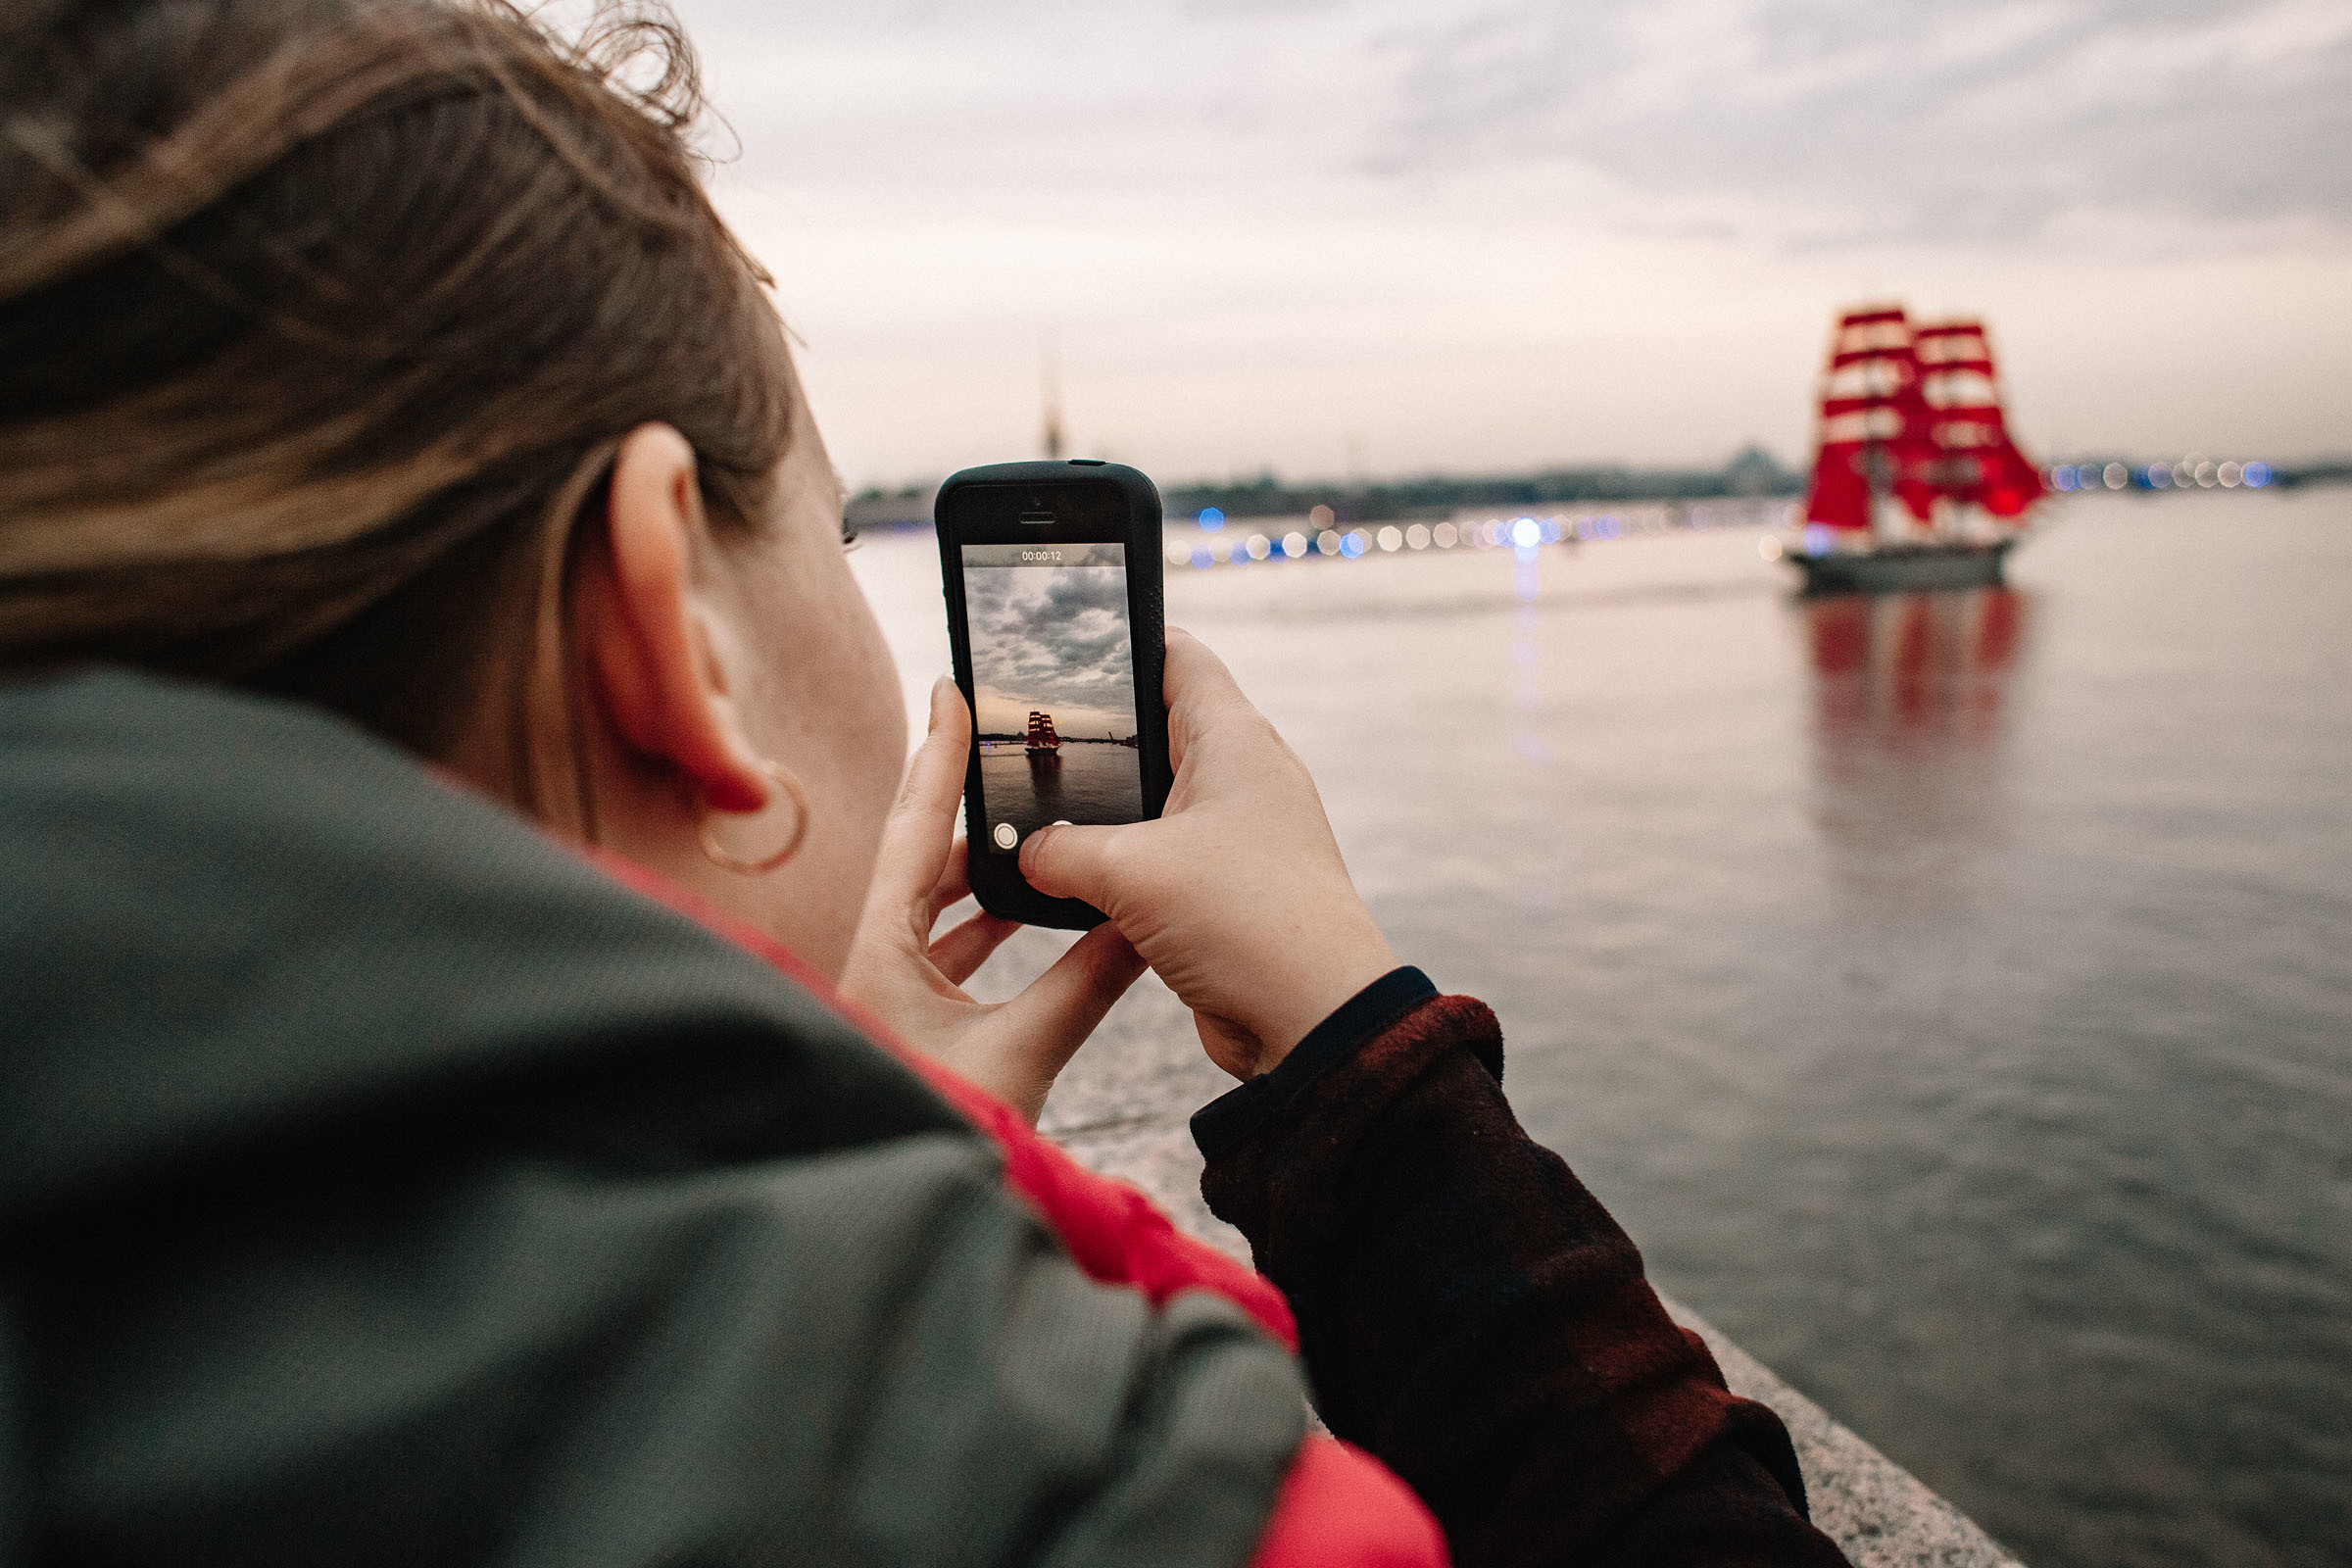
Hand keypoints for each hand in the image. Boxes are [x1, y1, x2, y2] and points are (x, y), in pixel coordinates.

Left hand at [839, 676, 1145, 1122]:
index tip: (955, 690)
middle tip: (1018, 762)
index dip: (939, 758)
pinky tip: (1035, 922)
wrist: (890, 1216)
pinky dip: (990, 932)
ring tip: (1044, 838)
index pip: (915, 830)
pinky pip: (948, 954)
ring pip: (936, 911)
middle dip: (976, 813)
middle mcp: (873, 962)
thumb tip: (1142, 922)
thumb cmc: (943, 1133)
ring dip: (990, 878)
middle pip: (923, 862)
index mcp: (879, 952)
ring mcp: (886, 996)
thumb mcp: (1023, 1054)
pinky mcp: (907, 1027)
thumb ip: (1085, 985)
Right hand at [1018, 629, 1396, 1080]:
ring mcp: (1241, 835)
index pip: (1177, 655)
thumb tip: (1032, 855)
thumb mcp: (1128, 871)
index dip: (1122, 640)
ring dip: (1106, 816)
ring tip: (1039, 818)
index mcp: (1233, 738)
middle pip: (1157, 729)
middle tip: (1025, 744)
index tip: (1064, 647)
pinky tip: (1078, 883)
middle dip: (1096, 739)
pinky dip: (1125, 868)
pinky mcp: (1230, 891)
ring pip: (1157, 803)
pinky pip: (1166, 861)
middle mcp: (1243, 776)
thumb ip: (1061, 850)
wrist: (1312, 1022)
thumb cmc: (1245, 921)